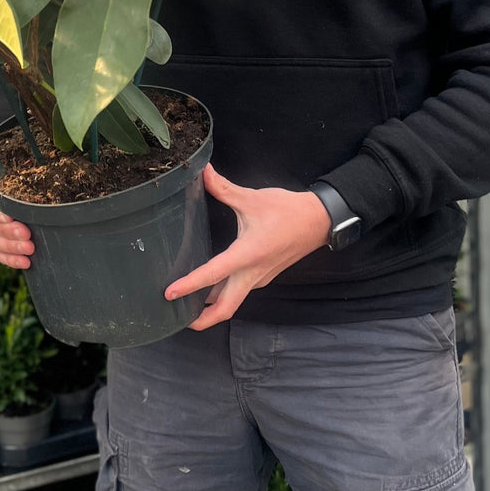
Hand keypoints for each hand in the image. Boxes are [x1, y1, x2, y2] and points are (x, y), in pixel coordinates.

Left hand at [164, 165, 331, 329]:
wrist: (319, 221)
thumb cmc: (287, 210)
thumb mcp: (252, 198)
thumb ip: (224, 188)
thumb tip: (203, 172)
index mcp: (248, 255)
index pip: (214, 275)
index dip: (190, 285)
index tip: (170, 293)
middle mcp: (252, 273)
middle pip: (225, 308)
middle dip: (201, 318)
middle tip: (176, 315)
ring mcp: (259, 277)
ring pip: (232, 301)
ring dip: (210, 308)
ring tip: (185, 303)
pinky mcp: (263, 275)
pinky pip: (239, 291)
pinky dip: (222, 295)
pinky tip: (209, 286)